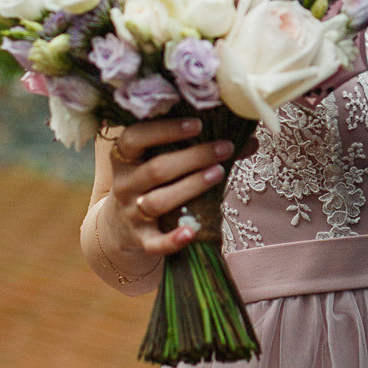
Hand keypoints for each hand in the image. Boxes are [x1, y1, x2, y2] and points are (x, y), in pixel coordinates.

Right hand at [104, 116, 234, 260]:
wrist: (119, 227)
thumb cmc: (151, 184)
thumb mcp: (162, 161)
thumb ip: (197, 147)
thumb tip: (249, 141)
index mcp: (125, 157)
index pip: (135, 137)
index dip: (164, 130)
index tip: (197, 124)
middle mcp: (124, 184)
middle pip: (156, 169)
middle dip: (193, 157)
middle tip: (224, 148)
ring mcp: (130, 213)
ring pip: (158, 202)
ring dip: (190, 188)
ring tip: (218, 174)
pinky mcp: (140, 240)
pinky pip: (154, 243)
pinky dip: (172, 240)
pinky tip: (191, 232)